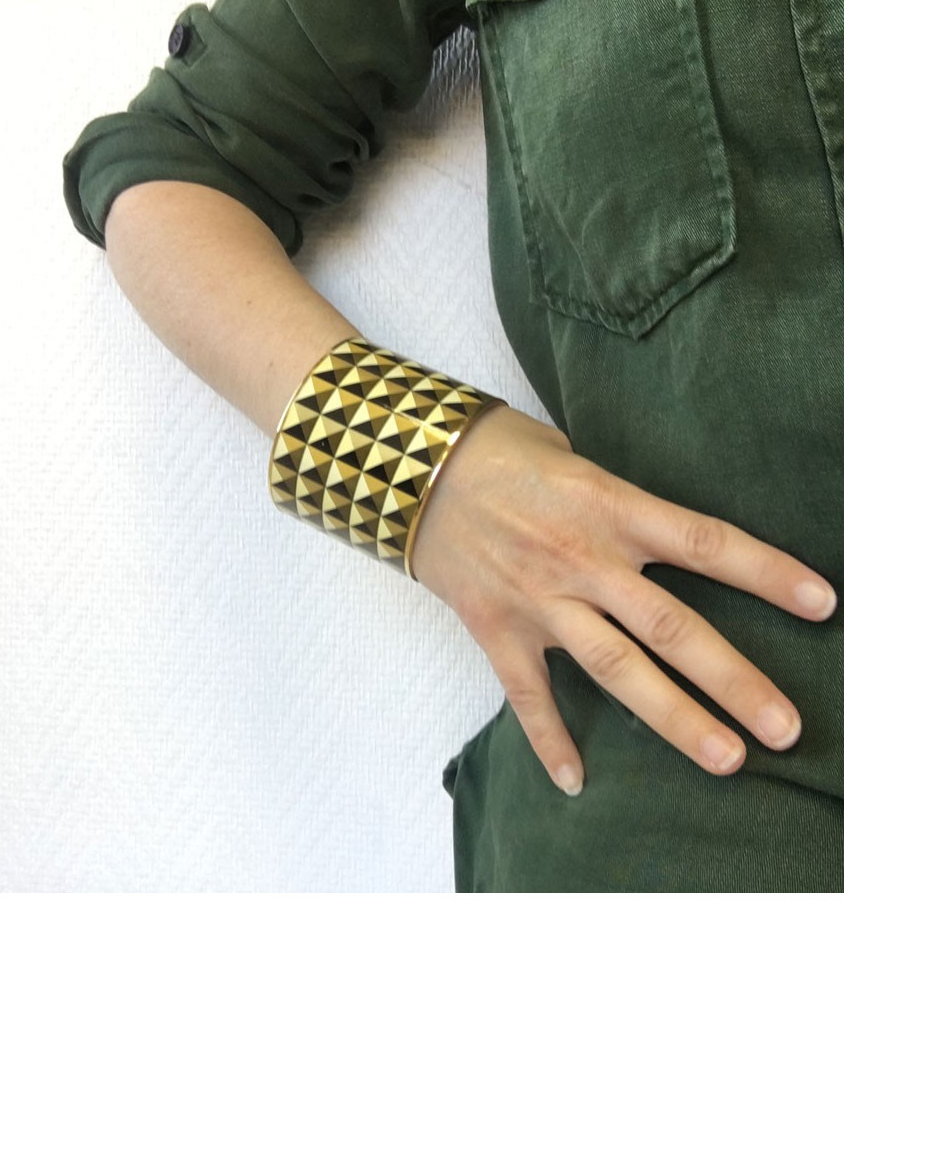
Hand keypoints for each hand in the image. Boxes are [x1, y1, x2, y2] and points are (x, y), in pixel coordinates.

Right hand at [410, 405, 836, 794]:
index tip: (822, 604)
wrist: (408, 464)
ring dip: (674, 719)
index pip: (706, 543)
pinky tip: (576, 782)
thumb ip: (620, 503)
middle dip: (735, 681)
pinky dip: (550, 741)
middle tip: (785, 727)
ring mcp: (539, 600)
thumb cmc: (496, 448)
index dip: (767, 573)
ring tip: (726, 759)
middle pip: (673, 628)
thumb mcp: (573, 456)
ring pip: (617, 670)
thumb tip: (653, 535)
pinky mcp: (497, 628)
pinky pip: (528, 696)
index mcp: (610, 507)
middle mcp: (583, 560)